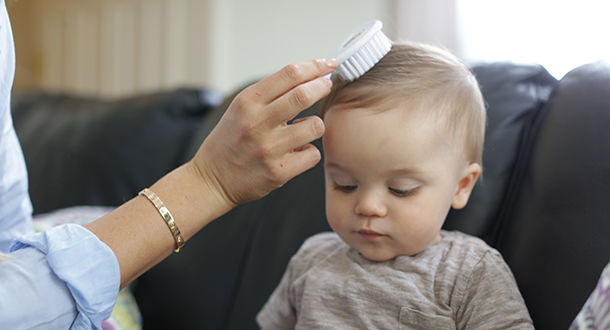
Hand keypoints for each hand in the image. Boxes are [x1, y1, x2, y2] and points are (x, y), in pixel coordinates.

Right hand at [190, 58, 337, 207]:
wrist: (211, 180)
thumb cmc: (230, 141)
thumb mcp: (240, 109)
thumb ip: (269, 94)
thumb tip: (307, 77)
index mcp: (247, 102)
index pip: (289, 74)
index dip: (315, 66)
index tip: (327, 64)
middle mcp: (257, 123)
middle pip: (304, 95)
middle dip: (323, 86)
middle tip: (328, 85)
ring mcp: (268, 148)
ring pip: (315, 126)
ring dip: (315, 124)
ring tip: (304, 129)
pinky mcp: (278, 172)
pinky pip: (312, 154)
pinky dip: (308, 152)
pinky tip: (296, 152)